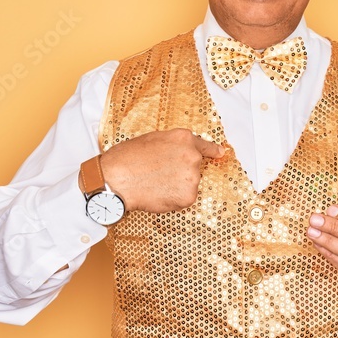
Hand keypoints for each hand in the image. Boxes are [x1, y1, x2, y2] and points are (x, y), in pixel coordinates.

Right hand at [99, 129, 224, 213]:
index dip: (213, 150)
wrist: (117, 179)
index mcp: (184, 138)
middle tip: (158, 173)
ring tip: (155, 182)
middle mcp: (192, 156)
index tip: (221, 153)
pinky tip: (158, 192)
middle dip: (180, 172)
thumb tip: (181, 153)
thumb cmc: (127, 158)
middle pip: (194, 167)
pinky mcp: (188, 196)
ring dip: (176, 186)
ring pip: (189, 184)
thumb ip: (173, 144)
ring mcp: (192, 177)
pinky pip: (184, 198)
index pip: (205, 146)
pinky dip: (173, 199)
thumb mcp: (153, 139)